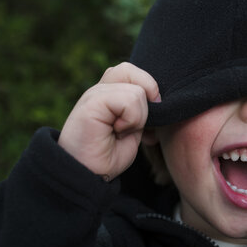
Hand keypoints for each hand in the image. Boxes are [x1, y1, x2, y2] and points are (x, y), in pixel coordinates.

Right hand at [58, 62, 159, 178]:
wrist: (89, 176)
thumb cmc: (107, 157)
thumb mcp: (132, 129)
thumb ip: (141, 110)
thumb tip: (158, 98)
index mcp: (108, 93)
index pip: (134, 73)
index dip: (148, 93)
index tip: (147, 126)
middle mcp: (99, 89)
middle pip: (131, 70)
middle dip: (145, 100)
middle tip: (137, 125)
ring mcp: (94, 94)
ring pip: (137, 90)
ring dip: (137, 117)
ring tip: (120, 132)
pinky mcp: (92, 102)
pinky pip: (129, 100)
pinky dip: (131, 120)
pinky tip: (116, 132)